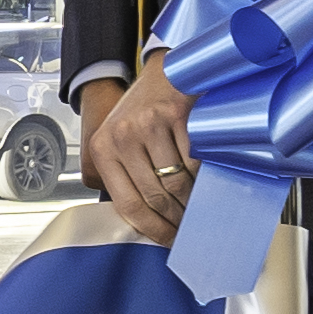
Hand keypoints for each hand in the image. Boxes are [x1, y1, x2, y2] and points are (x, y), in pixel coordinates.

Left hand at [80, 60, 195, 247]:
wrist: (164, 71)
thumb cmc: (145, 111)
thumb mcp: (122, 141)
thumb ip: (128, 175)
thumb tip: (153, 220)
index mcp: (103, 150)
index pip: (128, 204)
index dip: (152, 229)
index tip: (170, 242)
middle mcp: (122, 138)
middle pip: (154, 196)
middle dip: (176, 219)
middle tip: (191, 230)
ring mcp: (149, 125)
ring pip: (176, 182)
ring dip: (193, 202)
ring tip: (201, 209)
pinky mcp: (176, 115)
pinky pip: (194, 160)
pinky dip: (204, 176)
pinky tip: (209, 182)